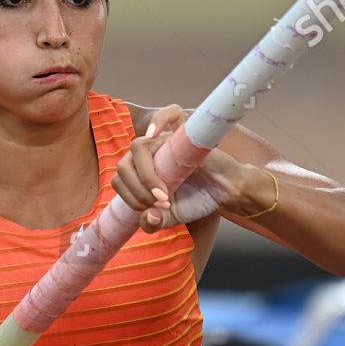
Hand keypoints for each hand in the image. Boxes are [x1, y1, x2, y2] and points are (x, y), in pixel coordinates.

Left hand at [115, 104, 245, 232]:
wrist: (226, 190)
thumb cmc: (198, 199)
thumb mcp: (171, 217)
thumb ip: (154, 222)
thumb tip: (148, 217)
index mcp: (140, 170)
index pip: (119, 180)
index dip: (130, 199)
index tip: (154, 211)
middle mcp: (149, 153)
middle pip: (123, 166)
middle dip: (138, 192)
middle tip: (162, 204)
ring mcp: (164, 140)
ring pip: (137, 148)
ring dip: (146, 178)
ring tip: (165, 195)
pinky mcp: (180, 134)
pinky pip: (163, 123)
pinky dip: (156, 134)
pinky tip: (163, 165)